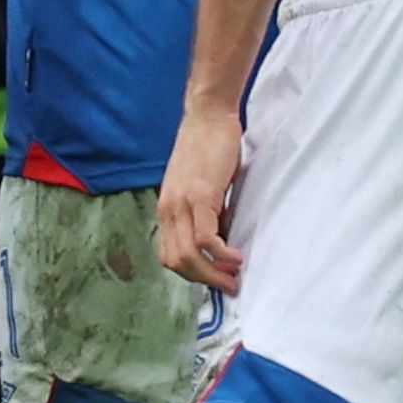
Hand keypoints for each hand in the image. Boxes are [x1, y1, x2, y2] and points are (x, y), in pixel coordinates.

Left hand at [155, 106, 246, 292]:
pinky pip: (205, 239)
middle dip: (204, 280)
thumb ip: (205, 212)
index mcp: (166, 209)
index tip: (214, 278)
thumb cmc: (208, 147)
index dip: (191, 273)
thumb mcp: (201, 186)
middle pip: (176, 262)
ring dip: (213, 273)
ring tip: (235, 276)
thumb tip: (219, 239)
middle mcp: (168, 209)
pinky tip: (236, 258)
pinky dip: (222, 255)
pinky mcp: (200, 196)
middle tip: (229, 286)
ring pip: (189, 255)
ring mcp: (182, 203)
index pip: (168, 255)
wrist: (208, 115)